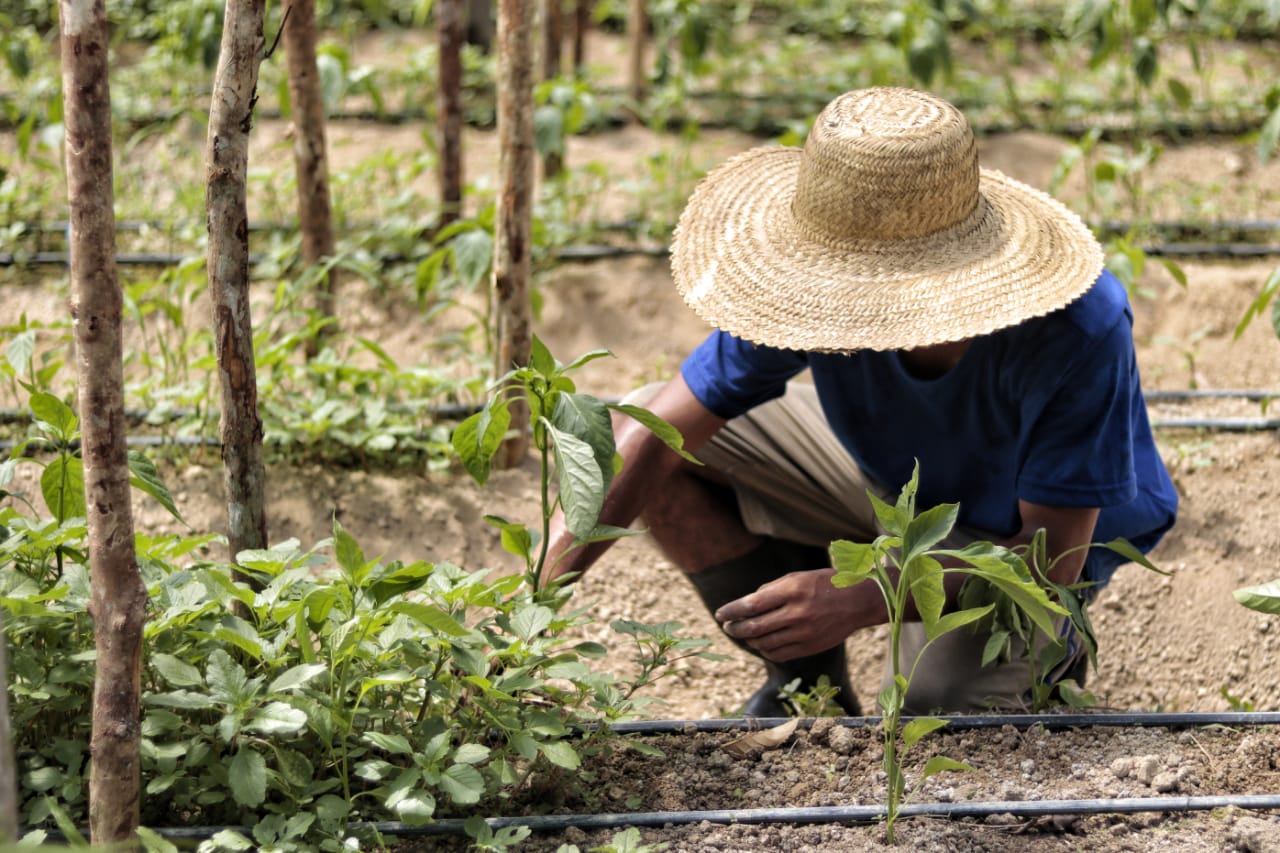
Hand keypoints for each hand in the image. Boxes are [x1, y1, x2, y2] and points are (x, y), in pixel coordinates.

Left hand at [715, 568, 876, 660]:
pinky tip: (762, 643)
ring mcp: (804, 632)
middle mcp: (797, 612)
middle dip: (735, 628)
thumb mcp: (798, 577)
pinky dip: (765, 650)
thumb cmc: (826, 584)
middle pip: (754, 627)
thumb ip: (772, 590)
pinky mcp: (810, 647)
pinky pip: (779, 654)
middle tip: (727, 626)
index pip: (751, 604)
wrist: (859, 601)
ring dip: (749, 640)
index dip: (731, 611)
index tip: (719, 614)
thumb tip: (748, 604)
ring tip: (744, 634)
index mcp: (792, 590)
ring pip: (764, 643)